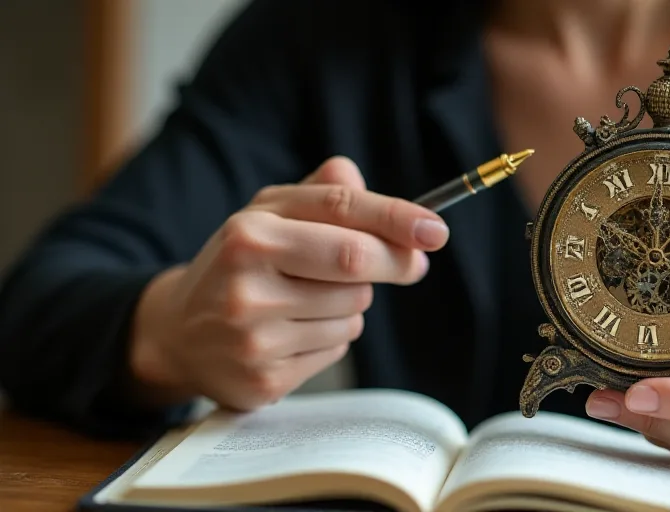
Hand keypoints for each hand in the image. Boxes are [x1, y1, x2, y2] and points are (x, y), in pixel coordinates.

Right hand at [129, 156, 449, 409]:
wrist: (178, 332)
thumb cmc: (240, 264)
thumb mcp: (268, 217)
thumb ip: (319, 194)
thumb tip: (356, 175)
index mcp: (250, 230)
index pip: (340, 211)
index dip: (396, 219)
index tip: (436, 231)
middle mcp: (247, 279)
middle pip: (356, 263)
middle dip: (394, 263)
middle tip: (411, 265)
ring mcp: (254, 333)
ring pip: (353, 312)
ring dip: (354, 304)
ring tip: (312, 300)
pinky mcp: (265, 377)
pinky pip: (338, 350)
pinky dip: (333, 338)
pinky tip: (297, 332)